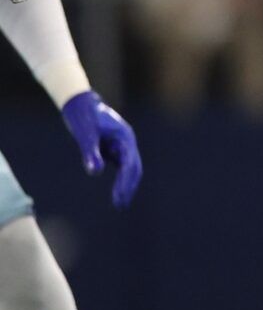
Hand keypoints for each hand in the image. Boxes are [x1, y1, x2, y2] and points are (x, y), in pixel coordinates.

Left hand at [61, 91, 144, 208]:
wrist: (81, 104)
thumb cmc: (83, 117)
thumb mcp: (85, 134)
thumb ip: (90, 153)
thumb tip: (95, 172)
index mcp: (125, 138)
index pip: (129, 164)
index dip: (125, 182)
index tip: (118, 198)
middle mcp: (127, 143)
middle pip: (134, 168)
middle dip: (129, 187)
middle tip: (120, 205)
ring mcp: (122, 145)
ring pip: (130, 168)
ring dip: (127, 185)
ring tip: (120, 203)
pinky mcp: (115, 148)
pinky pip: (123, 167)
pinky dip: (122, 179)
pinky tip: (117, 190)